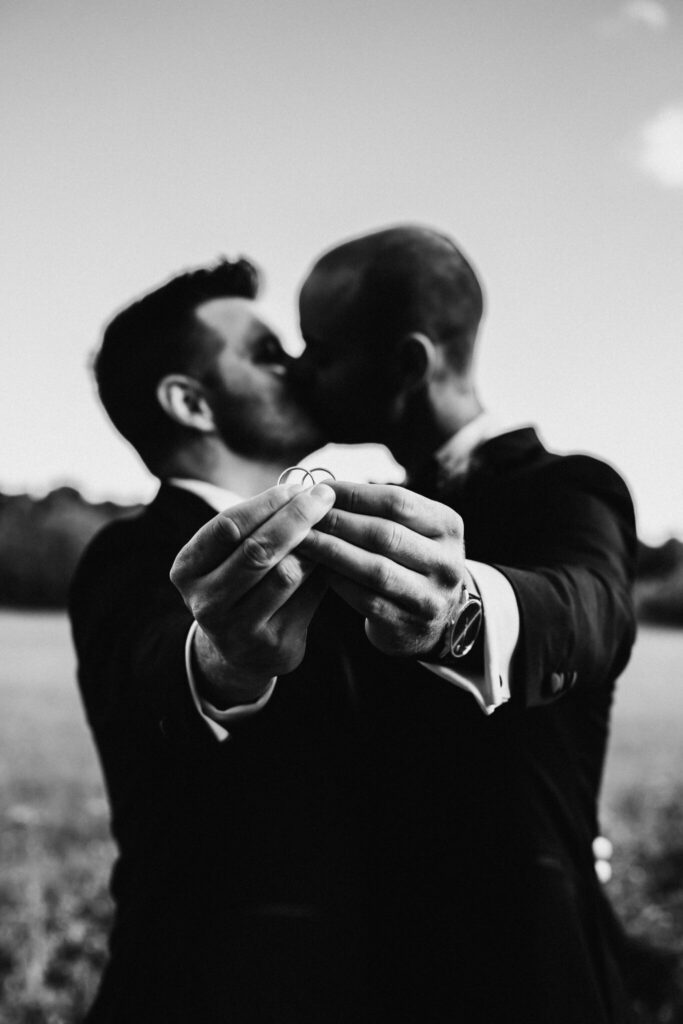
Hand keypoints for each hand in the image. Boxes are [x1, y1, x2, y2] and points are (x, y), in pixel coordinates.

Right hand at [170, 482, 335, 705]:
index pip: (228, 525)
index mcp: (187, 569)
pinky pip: (307, 598)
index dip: (266, 503)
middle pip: (257, 550)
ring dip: (313, 544)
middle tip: (323, 497)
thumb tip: (305, 488)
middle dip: (296, 517)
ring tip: (329, 525)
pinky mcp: (272, 645)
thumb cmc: (242, 583)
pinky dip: (322, 571)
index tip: (298, 487)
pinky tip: (334, 555)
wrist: (243, 652)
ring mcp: (237, 629)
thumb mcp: (233, 555)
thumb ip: (260, 525)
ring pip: (285, 575)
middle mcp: (206, 602)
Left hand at [300, 482, 466, 656]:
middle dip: (338, 522)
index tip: (320, 490)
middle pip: (385, 534)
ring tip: (302, 539)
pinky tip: (316, 569)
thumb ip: (378, 509)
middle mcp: (447, 563)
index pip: (397, 501)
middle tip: (305, 515)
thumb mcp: (412, 529)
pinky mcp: (408, 627)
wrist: (434, 618)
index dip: (354, 494)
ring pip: (375, 569)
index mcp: (449, 526)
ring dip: (332, 551)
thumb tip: (323, 491)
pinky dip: (338, 581)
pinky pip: (366, 600)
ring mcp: (430, 599)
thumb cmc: (410, 560)